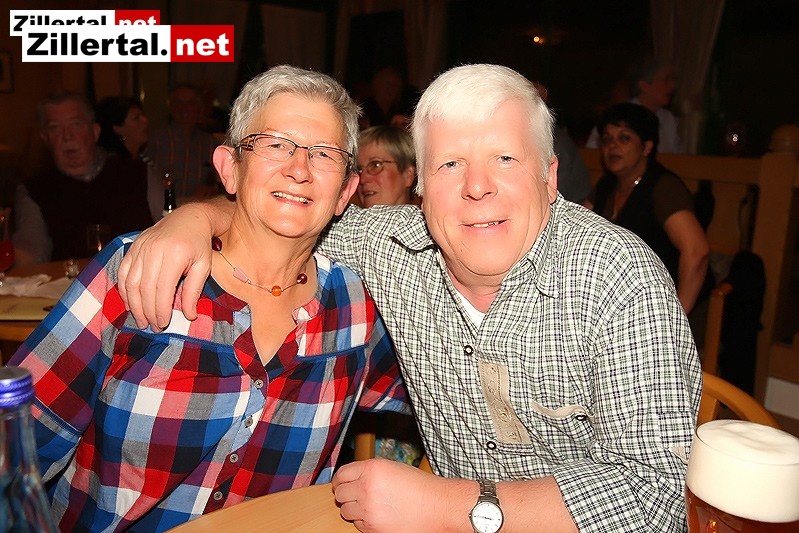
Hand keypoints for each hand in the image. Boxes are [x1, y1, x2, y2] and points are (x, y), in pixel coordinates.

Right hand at [118, 204, 214, 329]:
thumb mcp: (204, 266)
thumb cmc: (199, 244)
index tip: (163, 323)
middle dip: (147, 311)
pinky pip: (124, 272)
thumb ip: (194, 291)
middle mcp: (154, 250)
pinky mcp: (133, 247)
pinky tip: (130, 304)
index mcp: (175, 254)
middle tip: (152, 326)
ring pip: (131, 282)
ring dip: (134, 305)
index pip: (163, 289)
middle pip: (145, 288)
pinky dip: (124, 290)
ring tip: (141, 320)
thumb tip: (189, 316)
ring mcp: (141, 247)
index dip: (160, 309)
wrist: (189, 218)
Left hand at [332, 459, 466, 531]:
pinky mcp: (373, 529)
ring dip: (354, 510)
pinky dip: (364, 522)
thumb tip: (350, 478)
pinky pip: (358, 525)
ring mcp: (368, 511)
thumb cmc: (420, 487)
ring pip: (346, 511)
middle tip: (355, 496)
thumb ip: (369, 471)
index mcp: (372, 469)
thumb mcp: (392, 468)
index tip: (342, 484)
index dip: (340, 480)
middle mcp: (367, 488)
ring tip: (371, 506)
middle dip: (346, 495)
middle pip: (340, 494)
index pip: (341, 474)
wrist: (439, 507)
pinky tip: (379, 516)